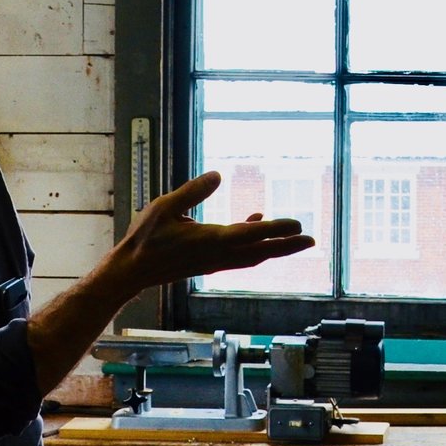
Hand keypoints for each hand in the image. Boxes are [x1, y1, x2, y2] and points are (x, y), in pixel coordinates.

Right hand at [114, 171, 312, 287]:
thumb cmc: (146, 237)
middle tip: (312, 239)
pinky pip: (241, 255)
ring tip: (296, 238)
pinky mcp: (210, 263)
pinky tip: (256, 223)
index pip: (250, 234)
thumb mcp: (165, 206)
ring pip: (253, 256)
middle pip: (261, 251)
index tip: (297, 225)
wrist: (132, 271)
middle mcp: (218, 254)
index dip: (276, 229)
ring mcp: (215, 262)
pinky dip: (255, 245)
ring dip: (276, 248)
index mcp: (210, 240)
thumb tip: (217, 175)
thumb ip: (192, 191)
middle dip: (287, 246)